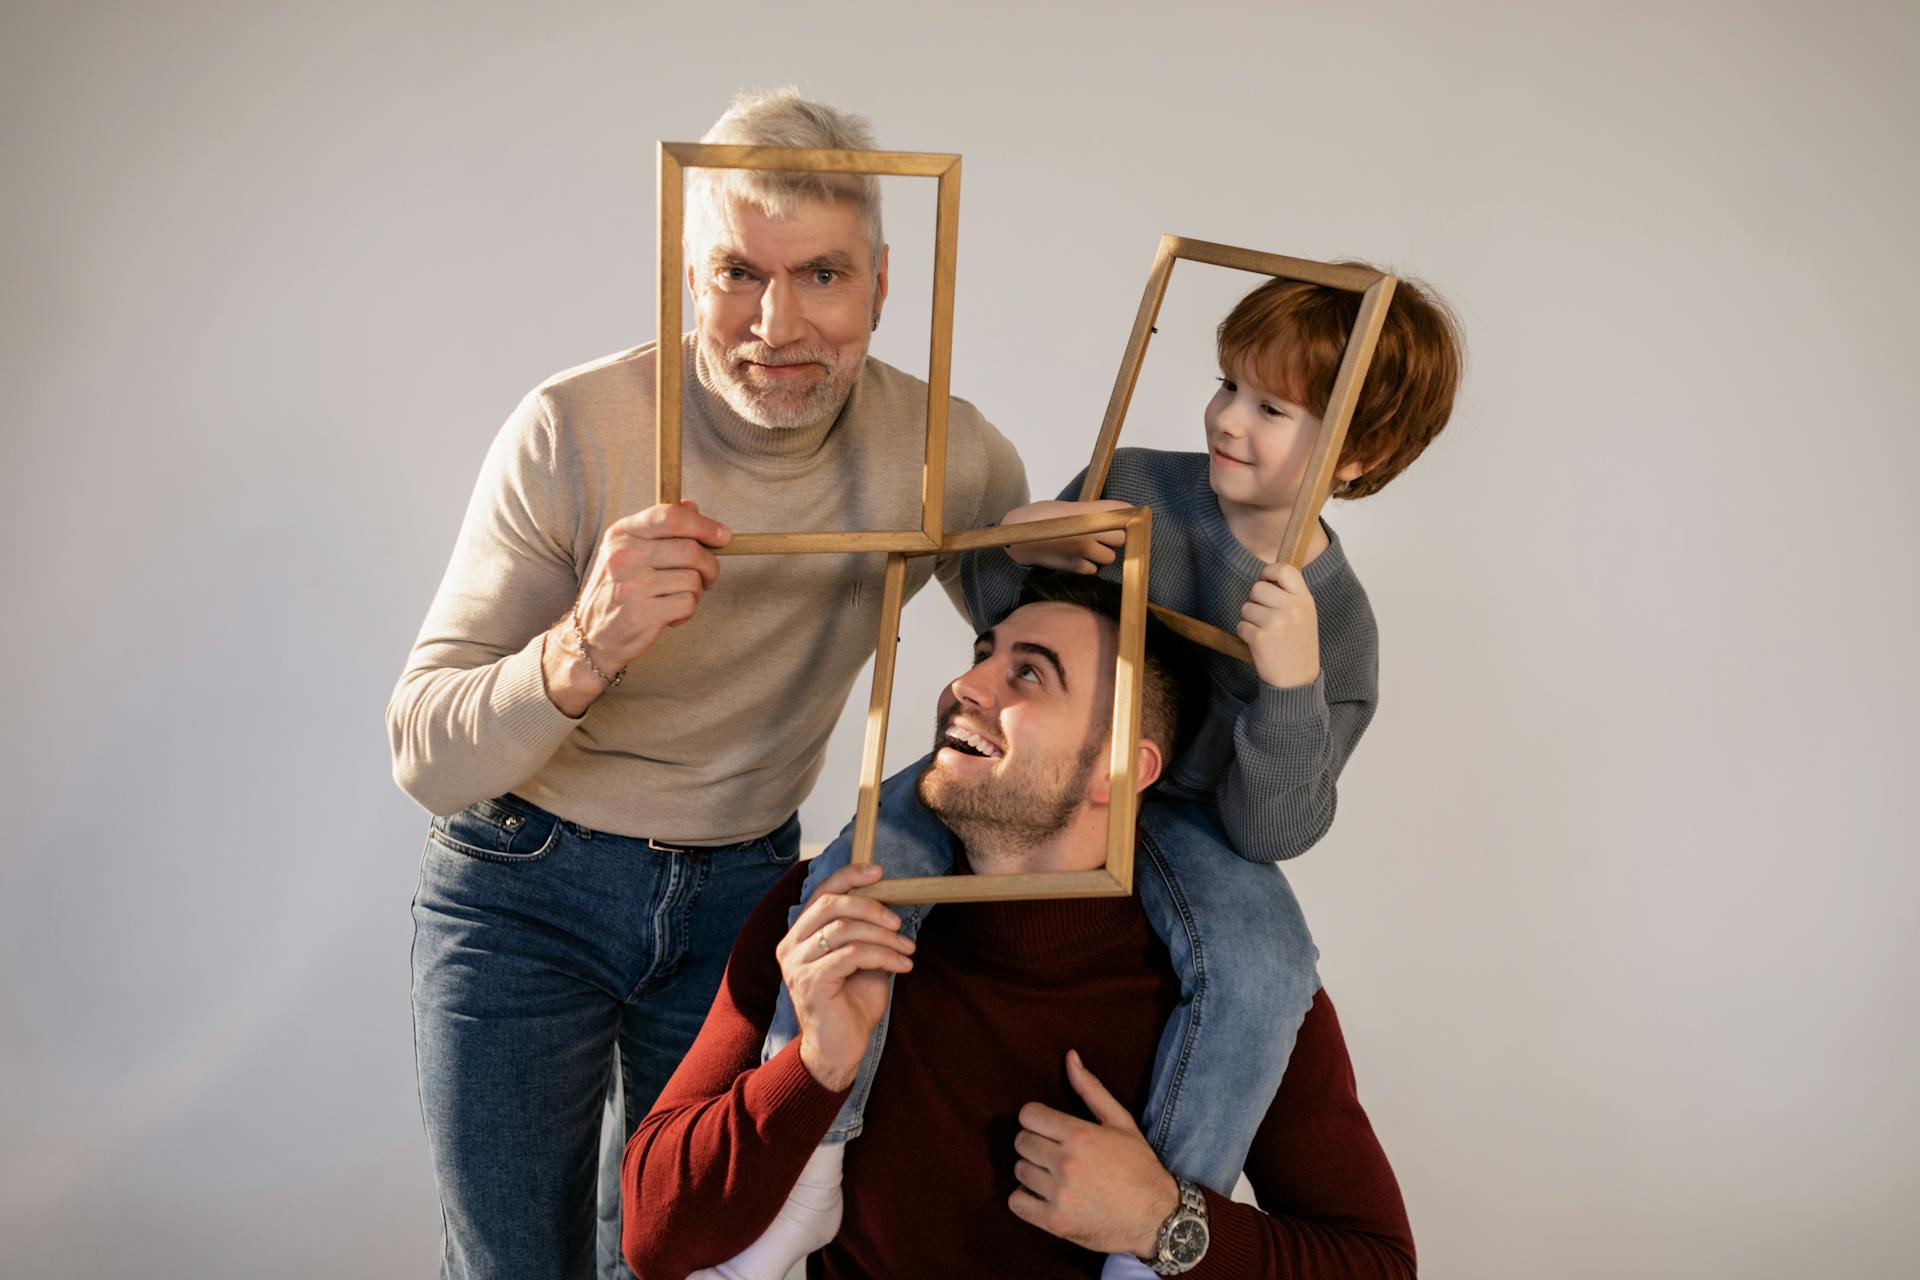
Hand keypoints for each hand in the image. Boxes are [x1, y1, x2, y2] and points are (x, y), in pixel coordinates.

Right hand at [543, 500, 730, 714]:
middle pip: (691, 549)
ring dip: (696, 592)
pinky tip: (670, 615)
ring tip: (678, 598)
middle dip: (709, 565)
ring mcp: (630, 585)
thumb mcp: (631, 550)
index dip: (704, 525)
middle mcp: (623, 556)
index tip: (723, 536)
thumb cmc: (619, 588)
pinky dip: (687, 612)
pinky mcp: (640, 614)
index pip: (669, 516)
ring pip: (693, 579)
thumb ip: (661, 528)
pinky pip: (687, 603)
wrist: (591, 634)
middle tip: (706, 577)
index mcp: (622, 533)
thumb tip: (692, 506)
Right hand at [775, 863, 914, 1090]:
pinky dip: (883, 956)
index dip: (850, 876)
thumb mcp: (860, 960)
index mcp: (799, 935)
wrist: (839, 1052)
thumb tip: (890, 903)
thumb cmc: (850, 1005)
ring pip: (844, 928)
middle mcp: (790, 946)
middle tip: (899, 923)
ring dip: (884, 937)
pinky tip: (902, 967)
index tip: (879, 871)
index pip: (820, 892)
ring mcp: (797, 964)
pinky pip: (852, 954)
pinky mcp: (811, 981)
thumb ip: (863, 932)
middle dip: (872, 907)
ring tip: (907, 951)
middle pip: (831, 904)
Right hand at [1001, 500, 1131, 572]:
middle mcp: (1088, 531)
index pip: (1122, 512)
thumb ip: (1091, 511)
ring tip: (1086, 547)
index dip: (1126, 515)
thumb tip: (1115, 515)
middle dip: (1113, 537)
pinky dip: (1088, 565)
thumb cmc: (1038, 518)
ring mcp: (1082, 550)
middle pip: (1120, 537)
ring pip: (1109, 557)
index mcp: (1086, 512)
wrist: (1014, 538)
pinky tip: (1076, 558)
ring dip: (1102, 553)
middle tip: (1100, 534)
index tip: (1126, 516)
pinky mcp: (1074, 567)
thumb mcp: (1066, 508)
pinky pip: (1093, 569)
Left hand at [1008, 1050, 1178, 1258]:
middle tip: (1054, 1153)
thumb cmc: (1139, 1166)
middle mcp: (1066, 1163)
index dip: (1036, 1119)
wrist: (1157, 1217)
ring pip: (1019, 1171)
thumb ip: (1091, 1088)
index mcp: (1079, 1134)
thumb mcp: (1121, 1121)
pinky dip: (1026, 1199)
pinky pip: (1016, 1202)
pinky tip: (1045, 1196)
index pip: (1028, 1115)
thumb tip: (1069, 1056)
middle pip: (1021, 1142)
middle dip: (1035, 1144)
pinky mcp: (1055, 1222)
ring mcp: (1059, 1194)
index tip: (1048, 1128)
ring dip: (1033, 1172)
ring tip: (1055, 1176)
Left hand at [1237, 561, 1320, 688]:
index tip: (1265, 581)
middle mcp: (1292, 608)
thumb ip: (1290, 595)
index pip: (1284, 569)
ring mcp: (1276, 622)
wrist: (1298, 681)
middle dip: (1255, 601)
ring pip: (1246, 607)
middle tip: (1265, 618)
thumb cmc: (1298, 646)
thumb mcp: (1305, 615)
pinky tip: (1260, 645)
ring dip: (1250, 620)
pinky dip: (1246, 635)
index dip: (1268, 572)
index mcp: (1304, 600)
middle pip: (1257, 588)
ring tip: (1266, 634)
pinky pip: (1240, 625)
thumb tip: (1265, 577)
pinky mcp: (1260, 637)